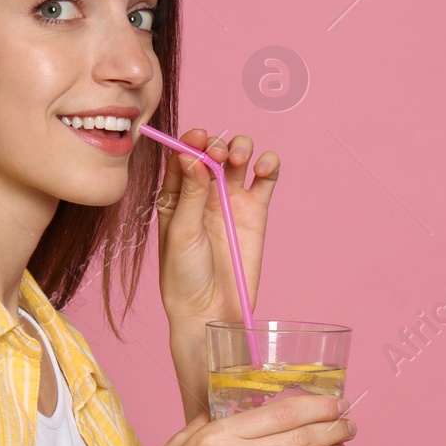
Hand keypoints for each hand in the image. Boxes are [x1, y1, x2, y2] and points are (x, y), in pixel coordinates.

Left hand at [155, 130, 279, 328]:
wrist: (210, 308)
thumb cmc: (184, 274)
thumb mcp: (180, 231)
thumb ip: (189, 193)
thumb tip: (192, 155)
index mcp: (176, 194)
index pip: (183, 155)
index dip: (191, 140)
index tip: (198, 137)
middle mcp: (203, 191)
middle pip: (212, 151)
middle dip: (217, 144)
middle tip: (218, 154)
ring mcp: (231, 199)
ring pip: (239, 157)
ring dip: (241, 147)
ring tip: (238, 159)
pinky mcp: (256, 210)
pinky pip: (266, 178)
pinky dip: (269, 164)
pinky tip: (264, 167)